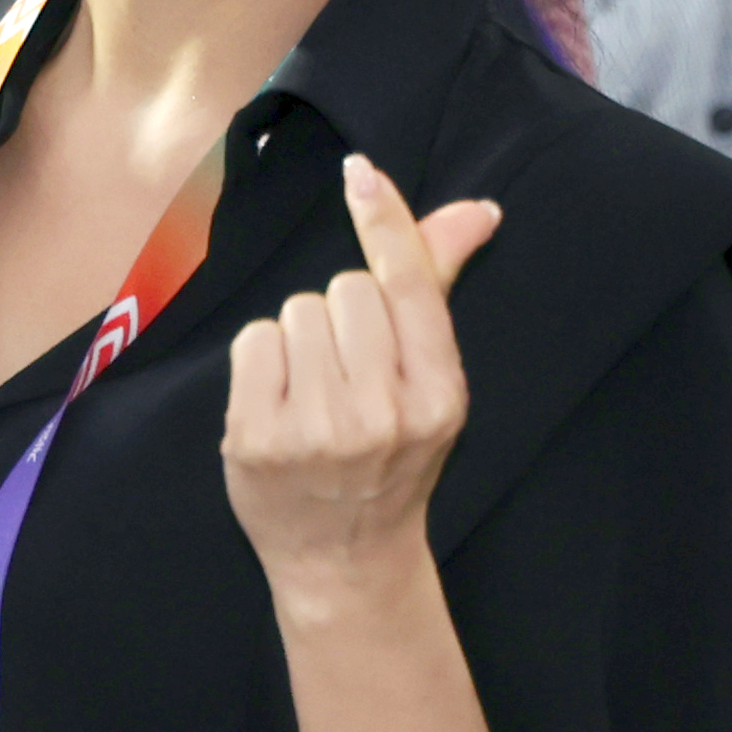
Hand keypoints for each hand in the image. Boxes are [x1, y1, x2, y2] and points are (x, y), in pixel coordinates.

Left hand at [222, 156, 500, 601]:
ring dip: (300, 338)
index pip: (410, 286)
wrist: (343, 558)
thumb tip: (477, 210)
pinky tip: (279, 403)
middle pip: (346, 289)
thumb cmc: (391, 458)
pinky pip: (255, 340)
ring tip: (313, 392)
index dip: (385, 223)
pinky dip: (262, 361)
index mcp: (439, 396)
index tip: (360, 173)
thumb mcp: (431, 383)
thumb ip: (438, 287)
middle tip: (347, 372)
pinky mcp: (258, 438)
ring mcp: (317, 430)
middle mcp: (383, 414)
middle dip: (342, 315)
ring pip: (298, 310)